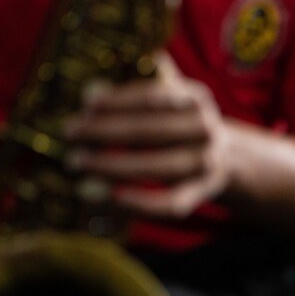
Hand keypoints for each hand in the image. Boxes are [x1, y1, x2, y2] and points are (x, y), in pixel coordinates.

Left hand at [64, 51, 231, 219]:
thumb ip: (132, 94)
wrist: (224, 157)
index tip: (86, 104)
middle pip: (153, 131)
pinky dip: (143, 203)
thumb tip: (89, 92)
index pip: (154, 96)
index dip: (118, 100)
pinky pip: (172, 202)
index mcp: (196, 98)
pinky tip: (113, 197)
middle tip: (70, 133)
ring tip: (79, 163)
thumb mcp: (168, 99)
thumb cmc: (179, 124)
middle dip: (106, 131)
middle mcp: (207, 129)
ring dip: (115, 166)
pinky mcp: (202, 191)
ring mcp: (207, 162)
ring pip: (161, 166)